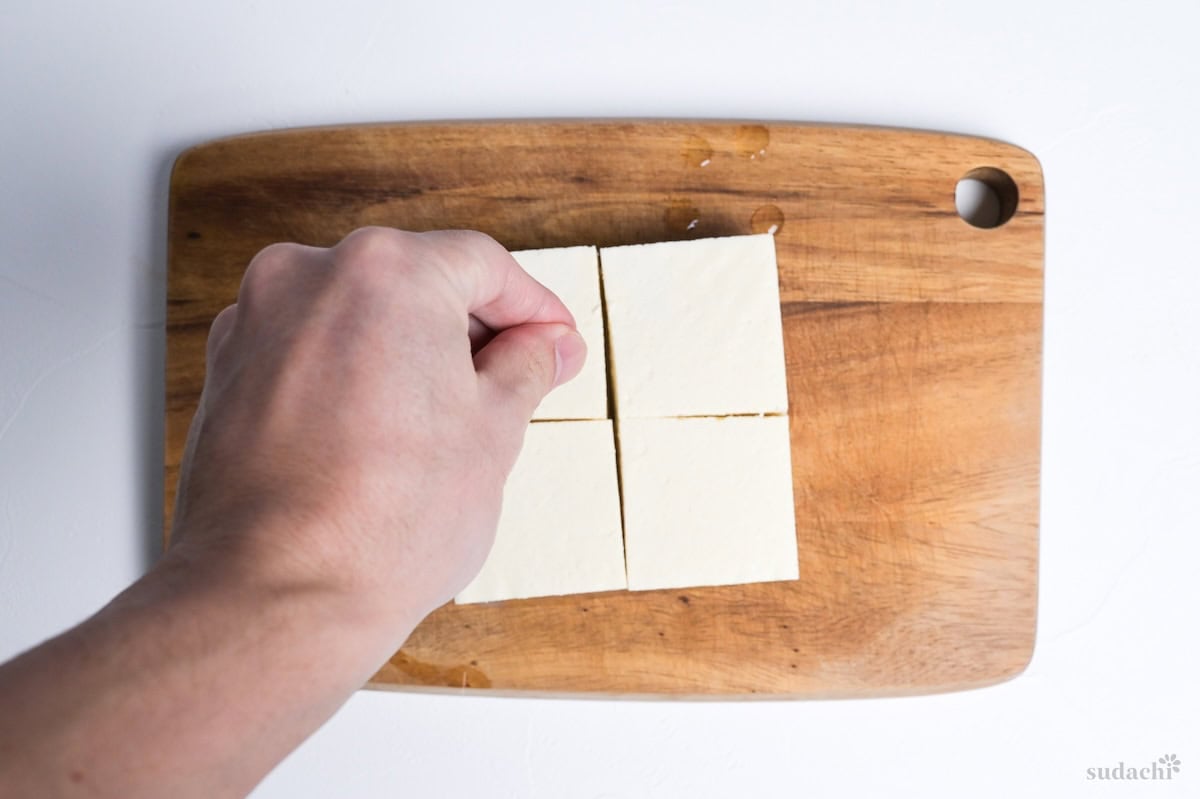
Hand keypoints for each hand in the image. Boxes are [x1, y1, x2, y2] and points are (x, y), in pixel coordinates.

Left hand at [171, 226, 585, 632]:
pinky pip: (310, 349)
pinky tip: (382, 432)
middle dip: (470, 329)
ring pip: (358, 314)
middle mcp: (309, 275)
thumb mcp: (493, 433)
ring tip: (446, 419)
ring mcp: (256, 321)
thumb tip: (548, 345)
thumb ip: (526, 367)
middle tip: (515, 382)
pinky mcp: (227, 370)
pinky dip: (352, 372)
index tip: (553, 342)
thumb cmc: (384, 523)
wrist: (275, 598)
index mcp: (387, 272)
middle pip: (415, 280)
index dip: (532, 307)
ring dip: (409, 351)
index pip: (482, 264)